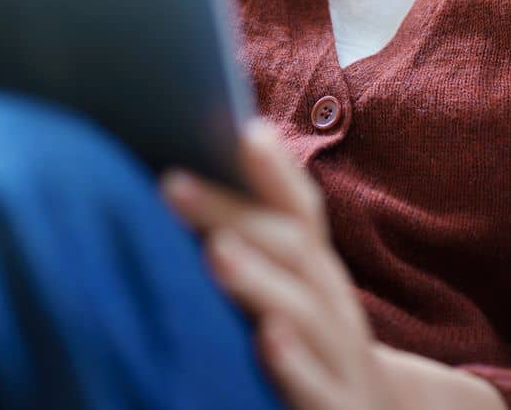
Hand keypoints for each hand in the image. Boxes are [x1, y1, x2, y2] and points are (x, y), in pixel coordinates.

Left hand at [158, 117, 393, 409]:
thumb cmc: (308, 348)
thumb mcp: (291, 292)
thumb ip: (250, 240)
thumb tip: (193, 165)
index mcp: (316, 271)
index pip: (299, 210)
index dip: (272, 170)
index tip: (237, 129)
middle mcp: (332, 305)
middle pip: (290, 251)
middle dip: (232, 212)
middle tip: (172, 182)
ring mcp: (339, 357)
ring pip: (304, 312)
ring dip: (259, 278)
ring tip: (215, 249)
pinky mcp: (335, 409)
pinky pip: (317, 387)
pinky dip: (294, 364)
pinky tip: (265, 341)